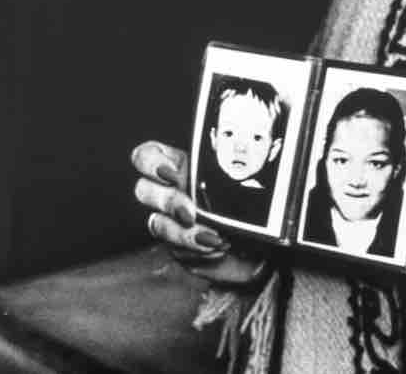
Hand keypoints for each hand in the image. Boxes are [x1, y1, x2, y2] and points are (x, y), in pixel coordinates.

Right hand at [131, 140, 267, 284]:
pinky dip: (197, 250)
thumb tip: (240, 163)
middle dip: (166, 200)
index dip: (151, 162)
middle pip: (143, 189)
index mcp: (185, 166)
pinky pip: (175, 249)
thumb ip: (236, 172)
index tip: (170, 173)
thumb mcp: (248, 184)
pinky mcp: (179, 248)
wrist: (262, 246)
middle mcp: (173, 192)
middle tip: (190, 212)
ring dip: (182, 232)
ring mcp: (172, 222)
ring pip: (156, 224)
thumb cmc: (255, 210)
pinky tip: (218, 248)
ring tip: (213, 236)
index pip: (150, 155)